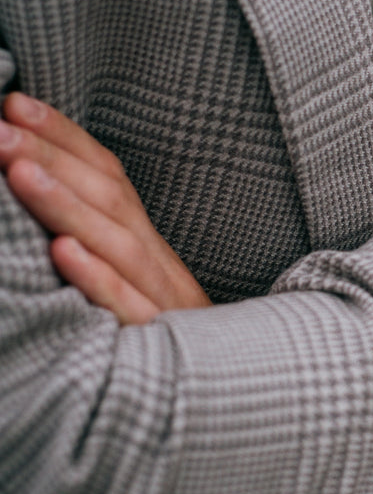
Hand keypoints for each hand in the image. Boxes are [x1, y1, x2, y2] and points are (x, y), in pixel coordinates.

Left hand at [0, 93, 210, 323]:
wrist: (231, 390)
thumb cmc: (163, 333)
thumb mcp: (135, 280)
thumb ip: (100, 238)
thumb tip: (38, 187)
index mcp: (146, 243)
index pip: (109, 176)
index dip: (66, 137)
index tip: (15, 103)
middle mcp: (156, 262)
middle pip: (109, 200)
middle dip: (53, 158)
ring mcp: (161, 301)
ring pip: (117, 245)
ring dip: (67, 205)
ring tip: (16, 171)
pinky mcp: (157, 342)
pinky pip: (127, 307)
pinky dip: (97, 278)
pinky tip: (62, 253)